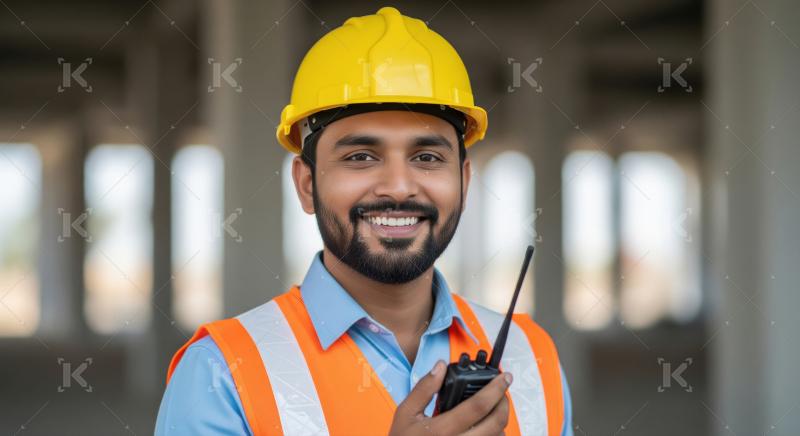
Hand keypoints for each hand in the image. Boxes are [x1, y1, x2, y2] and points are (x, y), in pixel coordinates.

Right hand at [388, 360, 511, 435]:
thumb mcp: (405, 413)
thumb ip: (424, 389)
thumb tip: (440, 367)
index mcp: (441, 429)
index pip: (477, 406)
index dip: (495, 389)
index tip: (504, 377)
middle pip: (495, 423)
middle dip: (504, 403)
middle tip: (503, 392)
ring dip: (500, 421)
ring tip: (494, 408)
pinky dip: (494, 434)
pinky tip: (486, 426)